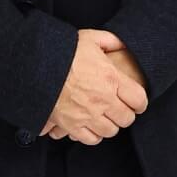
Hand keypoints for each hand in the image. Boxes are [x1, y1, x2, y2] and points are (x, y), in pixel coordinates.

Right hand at [41, 29, 147, 145]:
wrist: (36, 66)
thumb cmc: (63, 51)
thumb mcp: (90, 38)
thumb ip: (111, 41)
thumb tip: (123, 45)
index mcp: (111, 79)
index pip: (139, 100)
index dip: (141, 102)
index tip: (137, 101)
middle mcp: (103, 100)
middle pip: (126, 118)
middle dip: (126, 114)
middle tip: (121, 108)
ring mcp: (87, 115)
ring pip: (110, 131)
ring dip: (110, 124)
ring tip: (105, 116)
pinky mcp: (71, 125)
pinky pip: (90, 139)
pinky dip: (93, 134)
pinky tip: (91, 125)